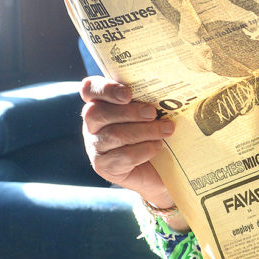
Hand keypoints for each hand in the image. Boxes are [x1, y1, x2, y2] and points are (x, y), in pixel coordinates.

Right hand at [80, 77, 173, 206]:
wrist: (159, 170)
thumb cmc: (154, 134)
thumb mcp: (151, 112)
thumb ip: (148, 99)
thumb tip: (168, 89)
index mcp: (101, 104)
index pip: (90, 89)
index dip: (105, 89)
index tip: (128, 94)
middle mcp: (92, 124)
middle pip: (97, 113)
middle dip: (129, 112)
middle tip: (152, 113)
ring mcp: (95, 146)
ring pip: (114, 135)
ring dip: (145, 131)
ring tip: (167, 130)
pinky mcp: (104, 166)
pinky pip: (123, 156)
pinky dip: (145, 149)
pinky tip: (158, 146)